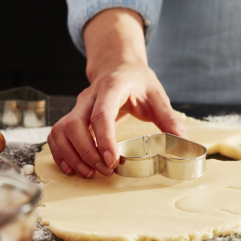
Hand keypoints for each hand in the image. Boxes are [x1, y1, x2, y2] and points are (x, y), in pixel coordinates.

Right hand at [48, 62, 186, 177]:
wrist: (119, 67)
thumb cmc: (138, 82)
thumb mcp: (158, 96)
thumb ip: (169, 119)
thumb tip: (184, 142)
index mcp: (112, 87)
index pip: (102, 114)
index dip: (104, 139)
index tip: (111, 161)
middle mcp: (89, 96)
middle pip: (75, 124)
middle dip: (87, 152)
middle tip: (105, 171)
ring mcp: (77, 105)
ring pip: (61, 130)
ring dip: (72, 155)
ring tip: (89, 173)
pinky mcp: (71, 115)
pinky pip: (57, 135)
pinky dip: (61, 153)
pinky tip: (73, 167)